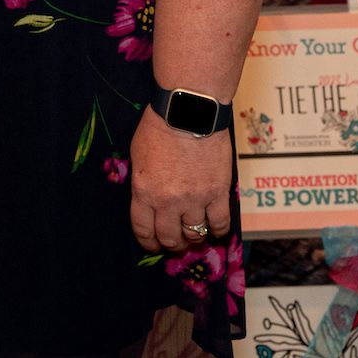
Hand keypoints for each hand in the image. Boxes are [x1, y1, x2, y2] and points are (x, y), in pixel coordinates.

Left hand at [128, 105, 234, 252]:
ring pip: (195, 234)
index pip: (144, 230)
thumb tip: (148, 201)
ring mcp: (194, 199)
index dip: (149, 242)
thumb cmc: (159, 127)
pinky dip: (217, 230)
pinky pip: (219, 223)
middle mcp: (168, 201)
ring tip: (195, 232)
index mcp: (143, 191)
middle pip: (170, 237)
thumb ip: (143, 183)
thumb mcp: (138, 156)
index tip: (153, 245)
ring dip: (194, 237)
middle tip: (177, 240)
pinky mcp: (218, 193)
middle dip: (172, 243)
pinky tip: (215, 227)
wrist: (188, 112)